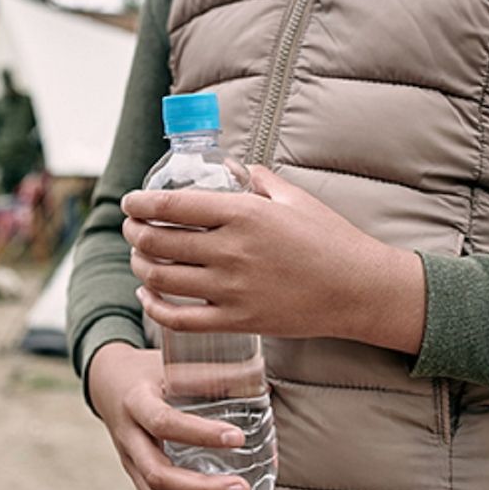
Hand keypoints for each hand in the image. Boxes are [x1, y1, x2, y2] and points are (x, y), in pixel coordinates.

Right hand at [88, 342, 250, 489]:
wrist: (107, 382)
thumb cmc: (147, 372)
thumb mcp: (170, 363)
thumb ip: (207, 373)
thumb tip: (257, 378)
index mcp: (136, 402)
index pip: (164, 422)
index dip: (201, 433)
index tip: (237, 438)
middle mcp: (129, 437)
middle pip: (158, 474)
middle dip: (202, 488)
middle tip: (241, 487)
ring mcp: (130, 461)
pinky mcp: (137, 475)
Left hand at [121, 166, 425, 353]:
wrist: (358, 289)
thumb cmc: (330, 239)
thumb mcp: (294, 199)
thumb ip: (258, 180)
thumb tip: (234, 168)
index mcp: (243, 214)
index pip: (172, 206)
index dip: (140, 204)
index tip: (129, 203)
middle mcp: (232, 251)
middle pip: (158, 242)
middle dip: (134, 233)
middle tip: (131, 228)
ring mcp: (232, 290)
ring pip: (162, 280)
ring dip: (140, 267)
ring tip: (138, 259)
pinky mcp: (237, 321)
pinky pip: (180, 319)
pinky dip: (155, 307)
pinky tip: (148, 296)